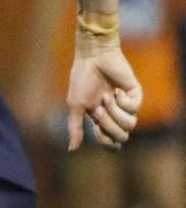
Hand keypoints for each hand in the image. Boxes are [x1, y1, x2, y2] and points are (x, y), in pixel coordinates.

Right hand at [66, 34, 141, 150]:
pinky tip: (116, 90)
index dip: (106, 142)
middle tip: (98, 108)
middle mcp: (116, 114)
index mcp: (102, 119)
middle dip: (109, 124)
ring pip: (130, 125)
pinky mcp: (136, 94)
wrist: (93, 58)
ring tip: (107, 97)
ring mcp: (127, 105)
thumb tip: (71, 150)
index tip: (96, 129)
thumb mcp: (75, 106)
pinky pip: (134, 109)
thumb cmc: (82, 79)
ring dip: (115, 112)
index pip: (112, 143)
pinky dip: (122, 101)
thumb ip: (75, 127)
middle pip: (121, 136)